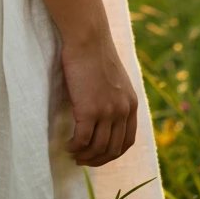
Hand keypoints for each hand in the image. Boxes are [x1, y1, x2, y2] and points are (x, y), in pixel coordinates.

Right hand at [59, 29, 137, 167]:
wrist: (88, 38)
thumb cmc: (96, 54)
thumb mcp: (116, 79)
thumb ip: (115, 98)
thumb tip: (105, 116)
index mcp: (131, 104)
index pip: (127, 141)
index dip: (113, 153)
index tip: (99, 155)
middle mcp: (123, 111)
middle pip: (112, 149)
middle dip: (97, 159)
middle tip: (83, 160)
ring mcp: (107, 112)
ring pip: (97, 147)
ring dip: (84, 156)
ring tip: (73, 153)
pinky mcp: (89, 110)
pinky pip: (82, 139)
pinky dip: (74, 147)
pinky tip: (67, 145)